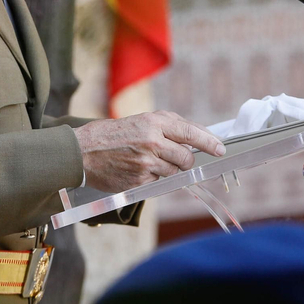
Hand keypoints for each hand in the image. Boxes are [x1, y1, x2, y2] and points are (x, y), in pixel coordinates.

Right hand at [72, 111, 226, 193]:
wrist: (82, 152)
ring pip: (174, 173)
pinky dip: (153, 178)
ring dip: (168, 170)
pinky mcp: (139, 181)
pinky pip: (158, 183)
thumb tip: (197, 137)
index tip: (221, 149)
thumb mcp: (141, 120)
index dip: (209, 143)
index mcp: (154, 123)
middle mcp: (152, 142)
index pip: (190, 133)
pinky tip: (137, 170)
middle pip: (186, 158)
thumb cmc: (113, 134)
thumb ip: (169, 126)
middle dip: (186, 161)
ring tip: (148, 161)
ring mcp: (146, 163)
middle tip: (176, 158)